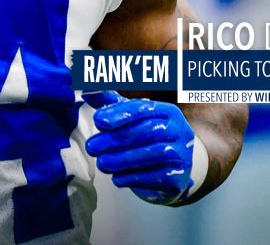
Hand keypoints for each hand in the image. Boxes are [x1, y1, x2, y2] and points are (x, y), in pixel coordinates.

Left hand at [84, 90, 199, 204]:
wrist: (171, 168)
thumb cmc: (146, 137)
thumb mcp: (131, 118)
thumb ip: (111, 104)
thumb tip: (86, 90)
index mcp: (167, 111)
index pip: (143, 108)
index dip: (120, 114)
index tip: (98, 120)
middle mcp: (178, 130)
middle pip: (147, 132)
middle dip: (115, 140)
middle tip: (91, 147)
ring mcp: (182, 154)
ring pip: (153, 154)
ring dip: (123, 160)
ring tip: (102, 163)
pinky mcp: (179, 177)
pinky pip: (157, 177)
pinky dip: (134, 178)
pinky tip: (117, 178)